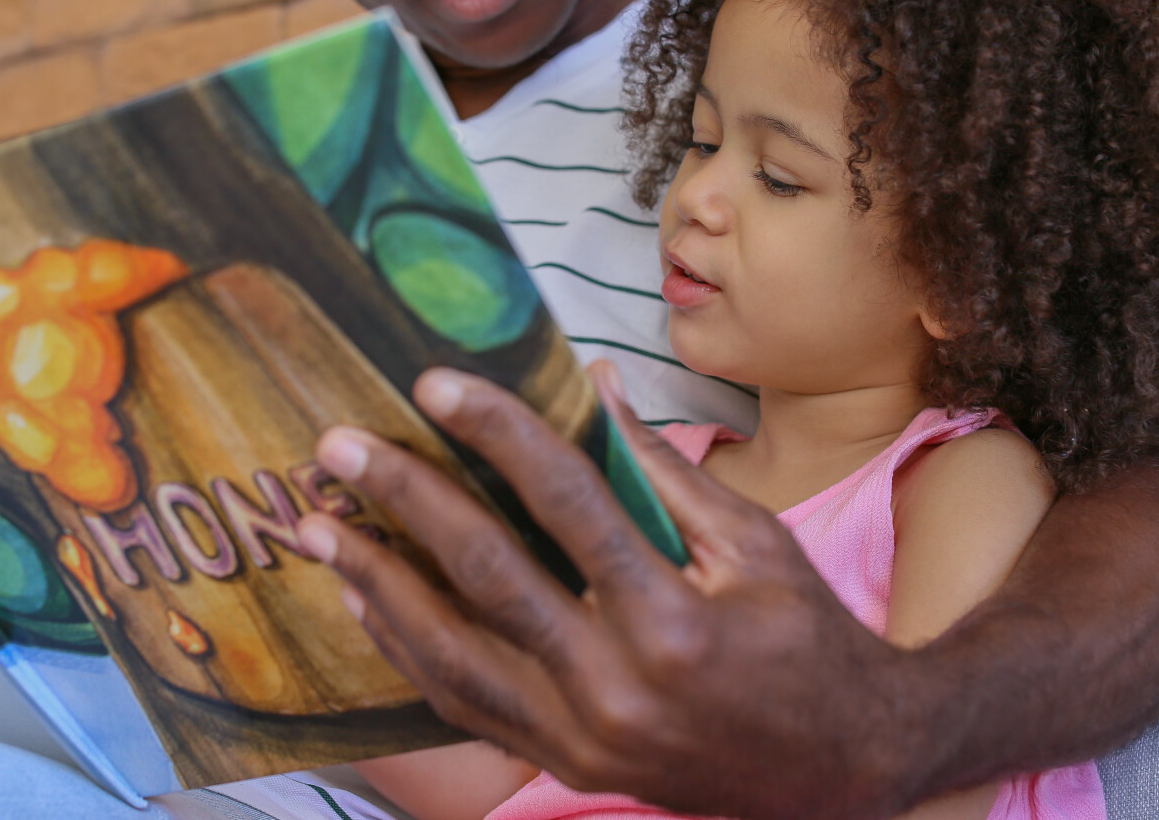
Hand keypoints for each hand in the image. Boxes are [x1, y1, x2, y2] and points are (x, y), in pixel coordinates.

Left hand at [296, 363, 926, 819]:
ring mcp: (581, 737)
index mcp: (674, 619)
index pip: (566, 504)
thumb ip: (665, 470)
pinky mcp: (565, 763)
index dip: (497, 434)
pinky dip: (408, 652)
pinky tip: (367, 602)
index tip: (434, 384)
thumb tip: (597, 384)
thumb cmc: (809, 642)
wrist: (841, 774)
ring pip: (453, 654)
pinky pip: (466, 705)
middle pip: (486, 576)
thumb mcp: (757, 545)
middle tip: (336, 449)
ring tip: (317, 527)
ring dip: (377, 585)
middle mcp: (615, 686)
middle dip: (403, 503)